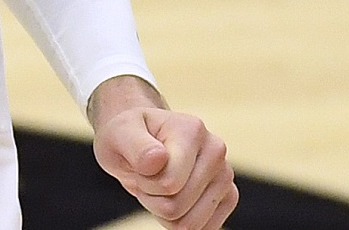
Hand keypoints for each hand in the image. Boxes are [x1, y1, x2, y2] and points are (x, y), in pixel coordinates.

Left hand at [92, 97, 238, 229]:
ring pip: (190, 223)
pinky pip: (203, 229)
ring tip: (160, 184)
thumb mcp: (119, 134)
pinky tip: (174, 196)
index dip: (145, 182)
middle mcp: (216, 150)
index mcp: (191, 129)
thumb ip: (135, 146)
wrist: (141, 142)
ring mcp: (225, 174)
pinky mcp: (229, 196)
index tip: (139, 165)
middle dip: (153, 197)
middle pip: (177, 206)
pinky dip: (180, 221)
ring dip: (165, 211)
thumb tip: (158, 160)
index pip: (168, 183)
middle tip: (147, 175)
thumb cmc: (128, 137)